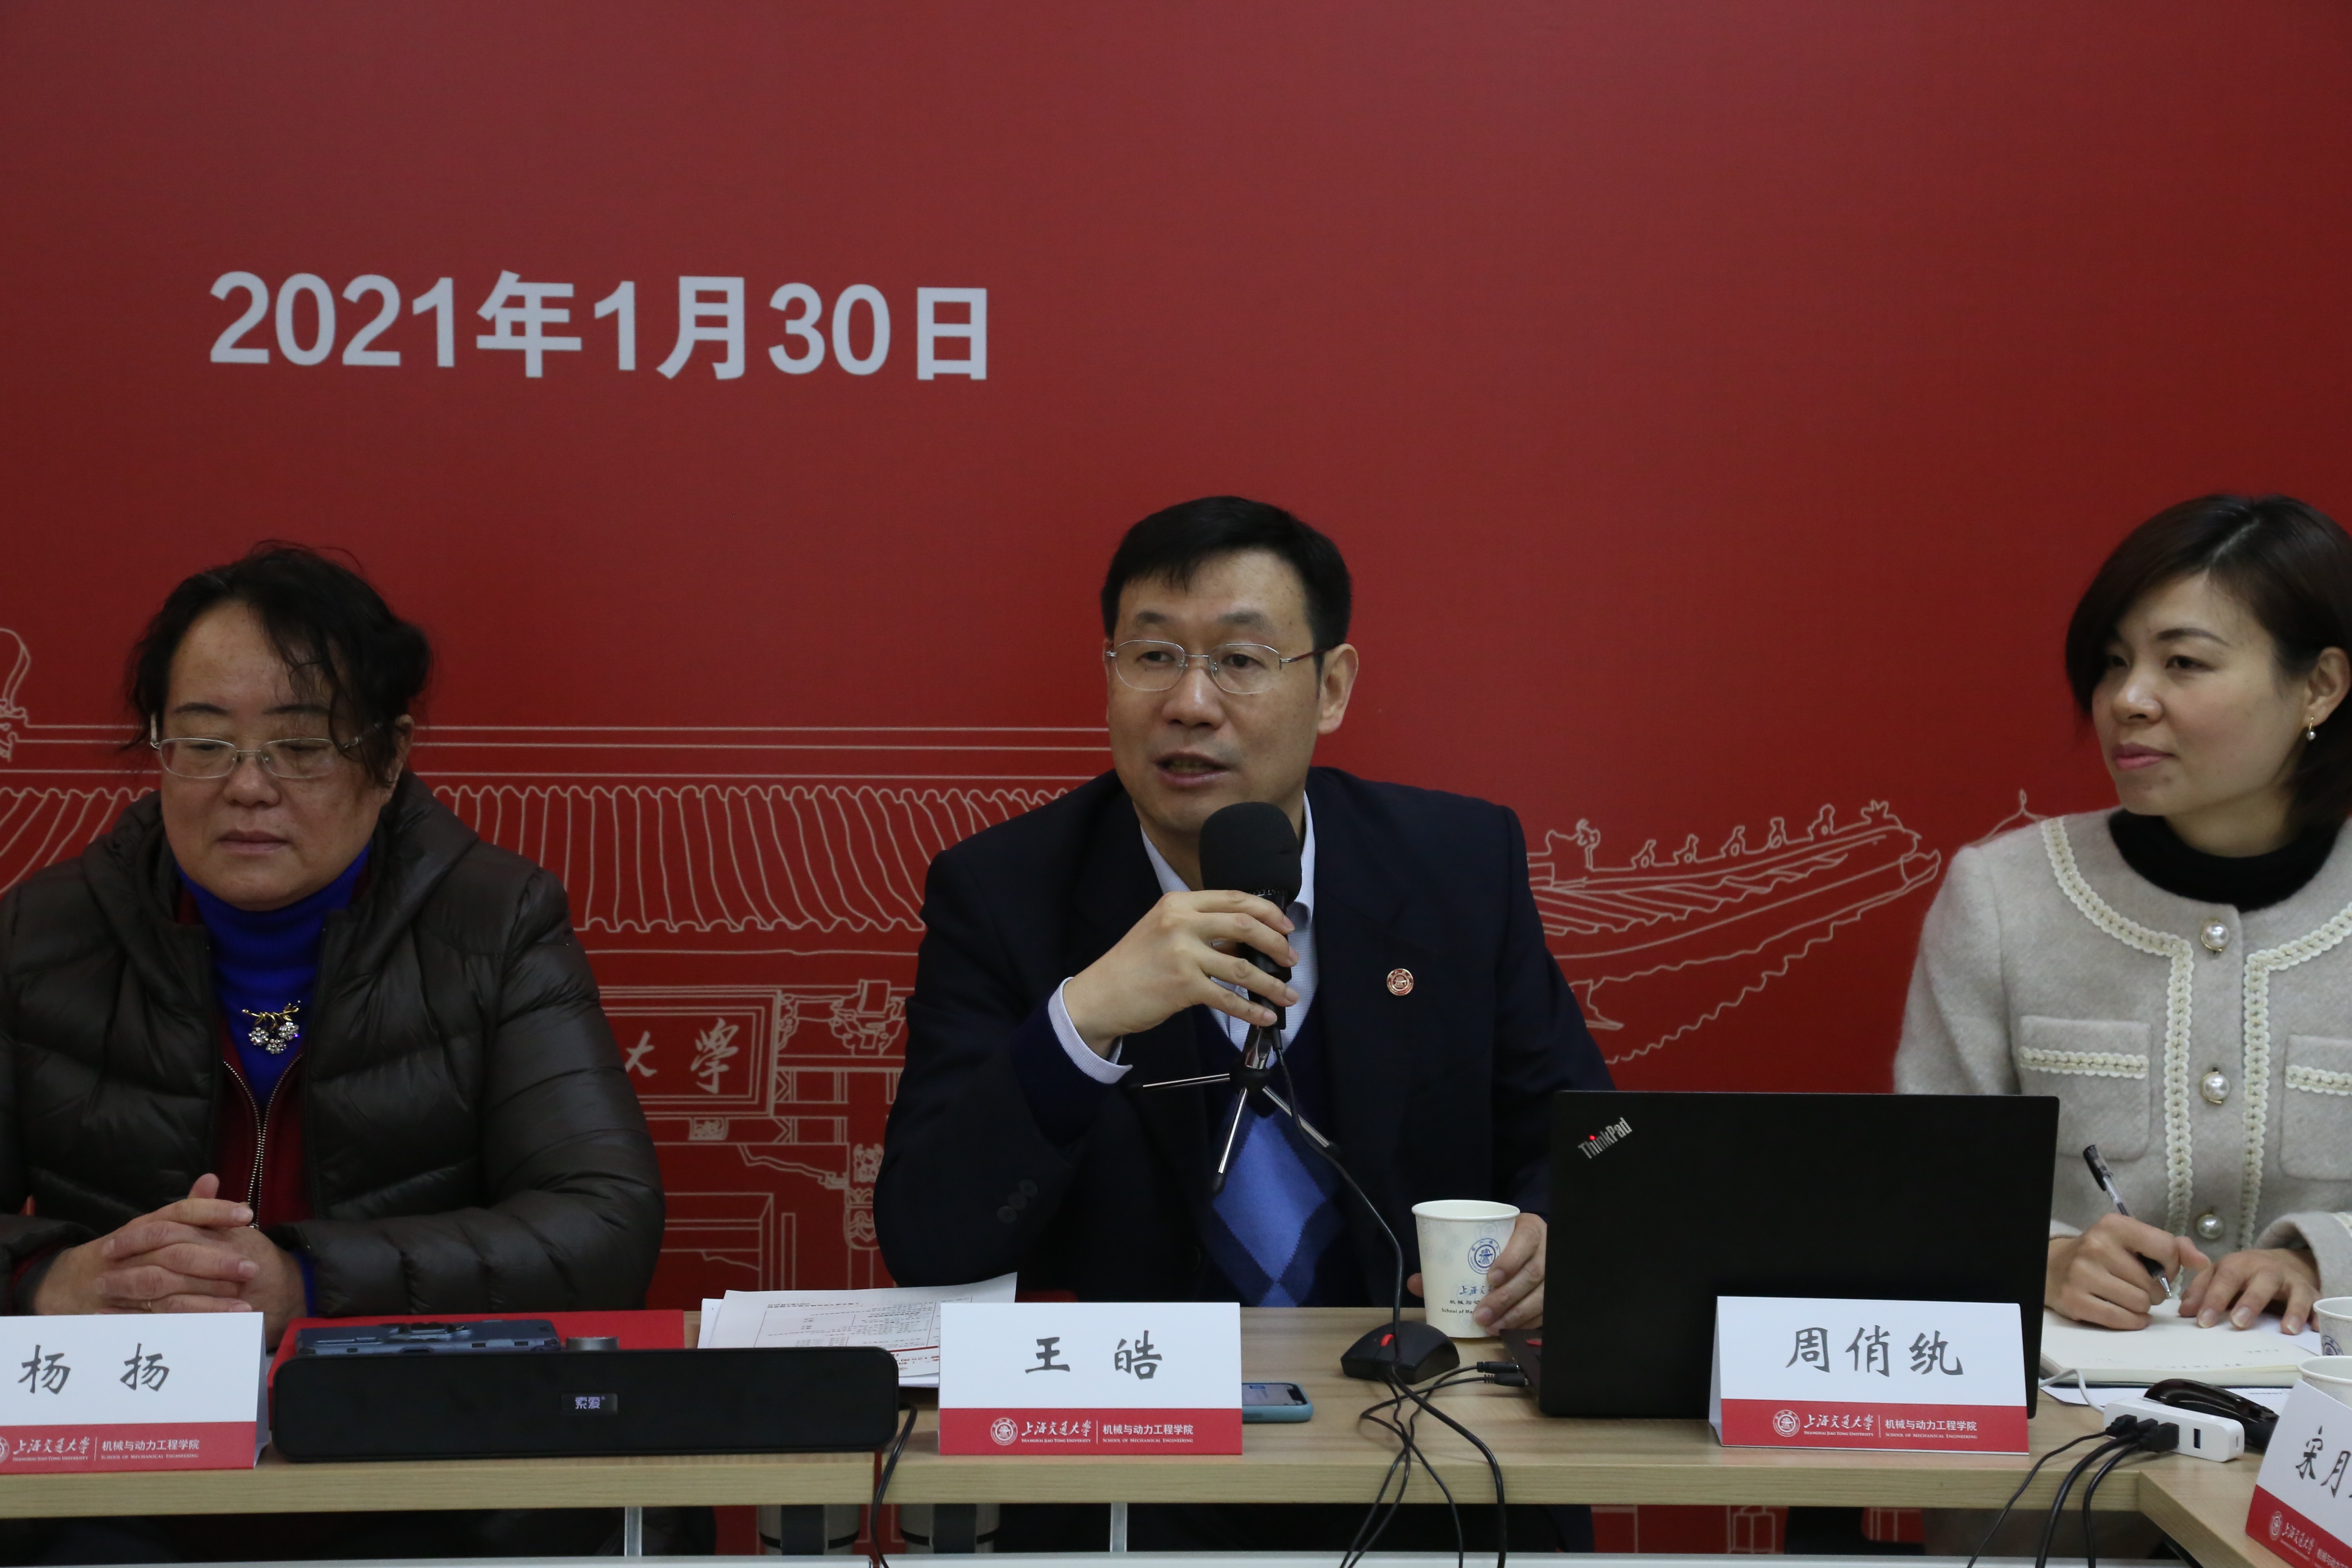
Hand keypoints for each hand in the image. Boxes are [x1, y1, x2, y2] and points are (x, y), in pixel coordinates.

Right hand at [32, 1175, 306, 1344]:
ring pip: (164, 1286)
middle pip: (176, 1252)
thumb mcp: (153, 1227)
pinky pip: (153, 1318)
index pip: (181, 1212)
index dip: (213, 1210)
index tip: (247, 1214)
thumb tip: (211, 1178)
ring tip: (242, 1306)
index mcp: (146, 1226)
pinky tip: (213, 1328)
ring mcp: (122, 1281)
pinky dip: (182, 1323)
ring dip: (205, 1298)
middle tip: (251, 1269)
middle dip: (216, 1261)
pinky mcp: (119, 1311)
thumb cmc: (125, 1253)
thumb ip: (187, 1207)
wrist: (69, 1284)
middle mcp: (134, 1250)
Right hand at [1060, 890, 1297, 1052]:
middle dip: (1276, 943)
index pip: (1234, 898)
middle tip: (1291, 959)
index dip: (1267, 912)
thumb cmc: (1134, 964)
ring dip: (1270, 983)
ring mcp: (1181, 953)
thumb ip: (1200, 927)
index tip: (1286, 926)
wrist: (1100, 994)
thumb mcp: (1163, 929)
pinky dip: (1250, 1009)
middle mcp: (1181, 922)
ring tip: (1287, 995)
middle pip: (1244, 925)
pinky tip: (1265, 1016)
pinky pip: (1227, 998)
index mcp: (1179, 903)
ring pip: (1242, 966)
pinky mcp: (1182, 985)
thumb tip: (1247, 939)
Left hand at [1407, 1213, 1545, 1332]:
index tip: (1491, 1278)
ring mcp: (1556, 1272)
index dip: (1511, 1259)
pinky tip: (1509, 1330)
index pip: (1526, 1240)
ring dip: (1515, 1315)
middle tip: (1482, 1314)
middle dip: (1506, 1298)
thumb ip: (1452, 1259)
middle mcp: (1547, 1249)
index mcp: (1530, 1228)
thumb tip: (1416, 1283)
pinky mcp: (1556, 1292)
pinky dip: (1527, 1323)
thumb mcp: (1482, 1241)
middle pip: (1532, 1274)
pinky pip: (1546, 1310)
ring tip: (1492, 1327)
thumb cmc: (1501, 1242)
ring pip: (1541, 1295)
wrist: (1529, 1242)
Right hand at [2045, 1214, 2204, 1328]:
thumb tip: (2202, 1262)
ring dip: (2141, 1307)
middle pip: (2153, 1284)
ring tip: (2128, 1297)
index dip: (2171, 1266)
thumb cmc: (2103, 1254)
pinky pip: (2121, 1319)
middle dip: (2153, 1291)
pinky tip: (2127, 1313)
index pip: (2167, 1249)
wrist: (2053, 1266)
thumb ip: (2172, 1246)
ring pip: (2139, 1304)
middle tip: (2137, 1286)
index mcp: (2114, 1226)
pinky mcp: (2075, 1300)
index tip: (2157, 1268)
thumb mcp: (2134, 1240)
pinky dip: (2131, 1321)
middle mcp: (2097, 1246)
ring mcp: (2083, 1274)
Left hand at [2181, 1245, 2321, 1332]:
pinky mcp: (2310, 1292)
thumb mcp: (2218, 1275)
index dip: (2213, 1299)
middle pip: (2259, 1283)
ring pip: (2294, 1292)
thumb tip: (2184, 1312)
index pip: (2223, 1279)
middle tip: (2239, 1324)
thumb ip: (2200, 1290)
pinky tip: (2314, 1328)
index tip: (2203, 1321)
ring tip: (2286, 1330)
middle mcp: (2266, 1270)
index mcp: (2238, 1264)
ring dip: (2292, 1310)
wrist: (2279, 1262)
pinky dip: (2317, 1315)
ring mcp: (2291, 1281)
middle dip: (2250, 1303)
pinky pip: (2317, 1303)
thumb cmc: (2242, 1274)